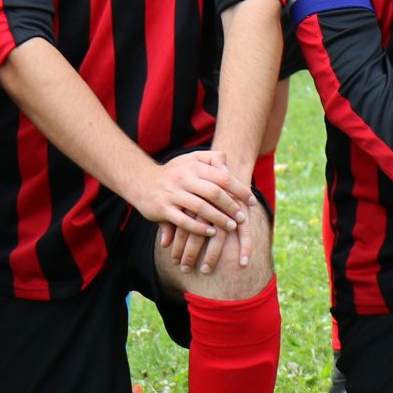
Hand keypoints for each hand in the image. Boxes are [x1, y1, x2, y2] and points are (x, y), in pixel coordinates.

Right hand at [131, 149, 250, 262]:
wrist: (141, 182)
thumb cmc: (173, 173)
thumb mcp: (190, 160)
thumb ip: (211, 159)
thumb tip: (229, 167)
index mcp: (192, 167)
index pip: (222, 177)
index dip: (239, 189)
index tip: (251, 200)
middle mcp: (182, 179)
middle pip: (214, 192)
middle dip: (231, 206)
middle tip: (243, 217)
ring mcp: (172, 195)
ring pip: (200, 208)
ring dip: (219, 219)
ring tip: (231, 227)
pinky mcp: (163, 210)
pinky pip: (184, 222)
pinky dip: (200, 229)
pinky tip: (212, 233)